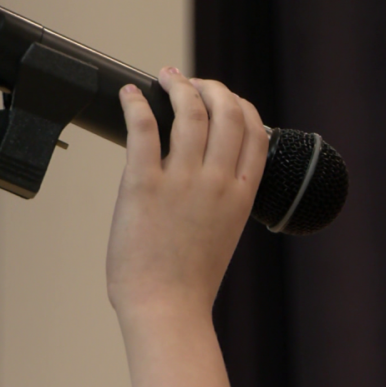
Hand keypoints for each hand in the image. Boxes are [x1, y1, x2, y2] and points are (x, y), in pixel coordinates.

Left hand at [107, 66, 267, 318]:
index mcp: (242, 195)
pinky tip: (129, 94)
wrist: (167, 308)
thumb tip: (210, 174)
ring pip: (191, 113)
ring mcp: (183, 182)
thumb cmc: (190, 281)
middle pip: (228, 113)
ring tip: (168, 77)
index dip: (242, 106)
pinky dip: (136, 104)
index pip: (256, 132)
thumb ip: (223, 200)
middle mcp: (219, 182)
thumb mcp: (225, 232)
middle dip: (213, 87)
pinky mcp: (144, 185)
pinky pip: (144, 130)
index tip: (225, 99)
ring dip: (180, 86)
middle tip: (193, 82)